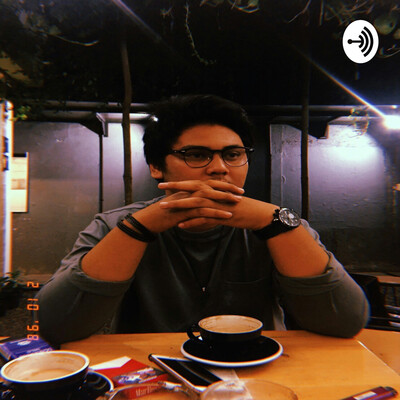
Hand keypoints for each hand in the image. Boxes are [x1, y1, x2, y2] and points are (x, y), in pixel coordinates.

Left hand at [157, 180, 276, 230]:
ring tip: (165, 207)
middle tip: (159, 188)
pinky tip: (181, 226)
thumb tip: (200, 204)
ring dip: (178, 205)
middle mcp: (214, 194)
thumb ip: (211, 201)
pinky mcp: (221, 216)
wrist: (257, 214)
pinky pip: (204, 219)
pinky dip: (192, 222)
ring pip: (195, 203)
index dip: (178, 183)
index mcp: (214, 190)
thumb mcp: (224, 201)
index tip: (164, 184)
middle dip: (174, 189)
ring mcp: (217, 204)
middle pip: (191, 189)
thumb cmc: (241, 208)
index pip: (193, 183)